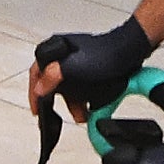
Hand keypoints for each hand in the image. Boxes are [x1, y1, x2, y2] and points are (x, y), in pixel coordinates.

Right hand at [32, 18, 157, 125]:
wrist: (129, 51)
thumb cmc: (104, 54)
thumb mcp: (71, 67)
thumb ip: (51, 78)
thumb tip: (39, 90)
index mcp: (56, 49)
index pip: (36, 72)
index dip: (35, 92)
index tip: (37, 108)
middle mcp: (65, 54)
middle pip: (52, 82)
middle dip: (58, 101)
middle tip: (59, 114)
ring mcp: (78, 60)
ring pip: (68, 87)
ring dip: (73, 103)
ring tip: (80, 114)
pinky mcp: (91, 67)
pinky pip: (81, 87)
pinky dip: (83, 99)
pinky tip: (89, 108)